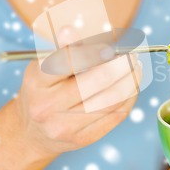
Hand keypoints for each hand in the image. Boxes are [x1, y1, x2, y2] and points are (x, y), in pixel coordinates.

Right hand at [14, 39, 141, 157]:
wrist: (32, 133)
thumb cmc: (43, 91)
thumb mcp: (45, 66)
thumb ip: (63, 48)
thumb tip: (70, 29)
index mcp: (37, 81)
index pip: (68, 61)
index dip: (95, 51)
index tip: (111, 46)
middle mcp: (47, 106)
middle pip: (97, 80)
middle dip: (122, 65)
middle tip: (132, 55)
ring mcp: (65, 126)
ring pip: (112, 100)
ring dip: (130, 80)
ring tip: (136, 68)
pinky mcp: (82, 139)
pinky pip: (115, 116)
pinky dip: (129, 97)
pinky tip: (132, 86)